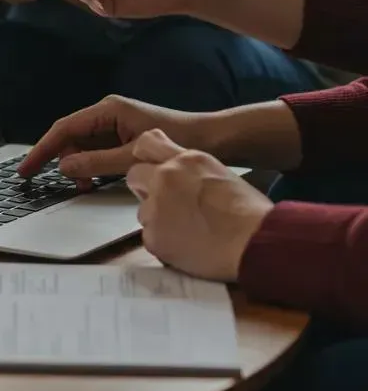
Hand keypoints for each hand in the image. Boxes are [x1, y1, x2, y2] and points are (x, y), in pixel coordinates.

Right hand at [19, 95, 211, 181]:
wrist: (217, 140)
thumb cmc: (182, 141)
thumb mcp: (134, 157)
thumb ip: (97, 163)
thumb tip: (65, 167)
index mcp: (108, 110)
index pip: (63, 129)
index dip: (42, 150)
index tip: (26, 169)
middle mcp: (108, 114)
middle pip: (71, 139)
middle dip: (65, 162)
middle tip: (72, 185)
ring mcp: (116, 126)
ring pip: (83, 148)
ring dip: (81, 167)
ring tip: (88, 185)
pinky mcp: (123, 138)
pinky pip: (98, 152)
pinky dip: (94, 168)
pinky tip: (99, 181)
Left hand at [126, 130, 272, 281]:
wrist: (256, 243)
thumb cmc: (250, 212)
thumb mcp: (219, 173)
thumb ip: (190, 168)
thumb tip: (175, 168)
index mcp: (185, 159)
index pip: (146, 143)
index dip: (147, 158)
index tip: (152, 168)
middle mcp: (165, 177)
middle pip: (134, 175)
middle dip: (146, 189)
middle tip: (168, 205)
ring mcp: (156, 206)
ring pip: (143, 210)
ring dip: (157, 218)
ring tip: (186, 231)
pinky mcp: (153, 236)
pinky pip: (149, 236)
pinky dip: (163, 242)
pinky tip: (186, 247)